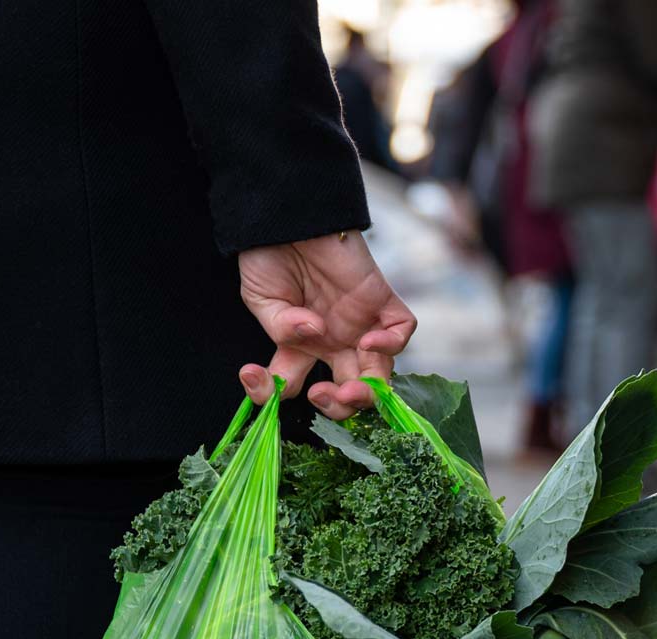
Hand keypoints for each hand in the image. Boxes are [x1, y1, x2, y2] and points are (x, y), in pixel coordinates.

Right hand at [237, 231, 416, 418]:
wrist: (287, 214)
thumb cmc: (269, 253)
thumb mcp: (261, 297)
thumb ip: (281, 328)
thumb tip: (312, 334)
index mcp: (301, 346)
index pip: (294, 387)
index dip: (274, 393)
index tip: (255, 376)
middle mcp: (334, 341)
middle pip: (349, 392)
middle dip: (340, 406)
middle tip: (323, 394)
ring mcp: (360, 324)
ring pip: (380, 373)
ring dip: (369, 391)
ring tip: (351, 387)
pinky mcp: (380, 300)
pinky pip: (401, 331)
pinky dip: (391, 344)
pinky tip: (369, 342)